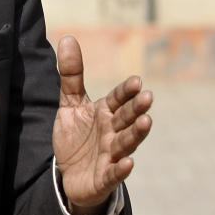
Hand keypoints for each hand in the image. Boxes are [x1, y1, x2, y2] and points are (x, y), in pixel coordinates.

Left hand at [52, 35, 152, 214]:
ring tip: (146, 121)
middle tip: (147, 96)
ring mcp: (110, 154)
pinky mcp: (104, 177)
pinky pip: (113, 173)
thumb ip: (71, 74)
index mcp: (105, 113)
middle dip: (136, 108)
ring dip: (136, 133)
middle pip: (126, 118)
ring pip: (126, 143)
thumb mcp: (71, 103)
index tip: (136, 81)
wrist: (68, 173)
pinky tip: (128, 162)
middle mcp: (112, 132)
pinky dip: (121, 168)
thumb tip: (67, 37)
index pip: (118, 99)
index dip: (126, 91)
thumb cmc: (76, 136)